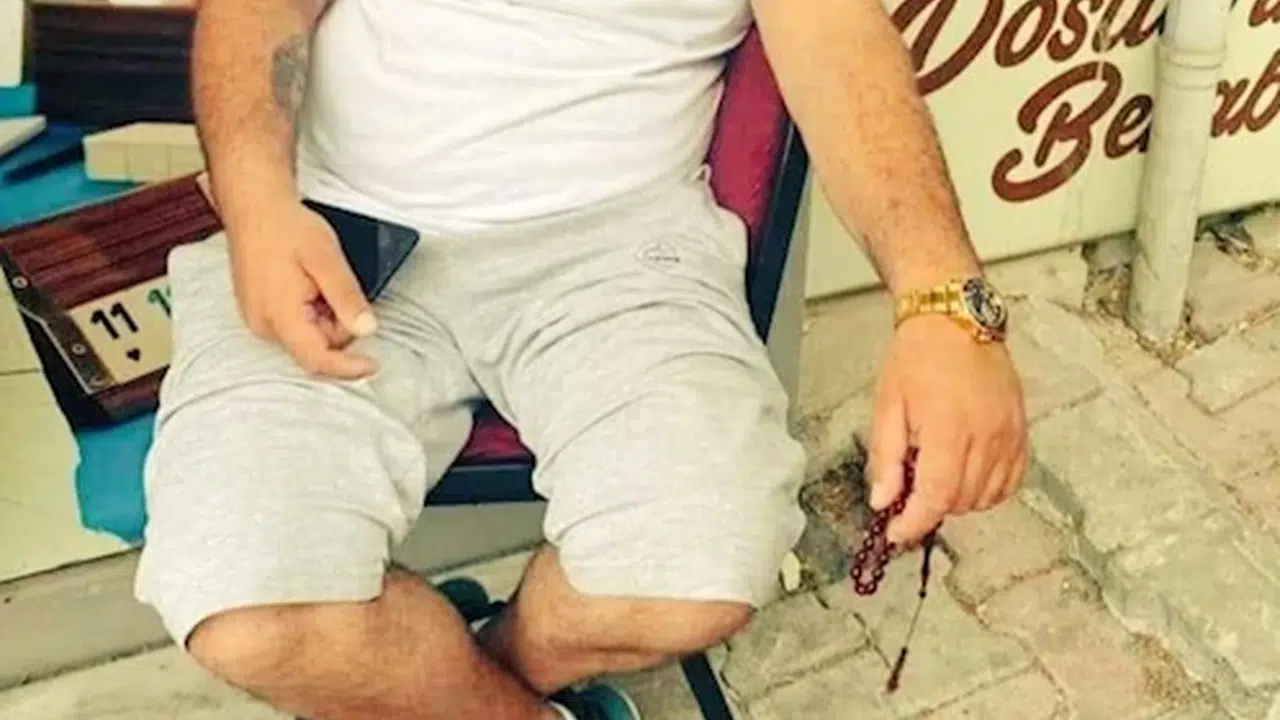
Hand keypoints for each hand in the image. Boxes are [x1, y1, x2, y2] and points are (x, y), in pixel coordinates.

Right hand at [226, 201, 377, 378]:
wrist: (255, 208)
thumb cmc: (286, 228)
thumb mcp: (327, 259)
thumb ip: (347, 297)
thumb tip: (367, 329)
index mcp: (280, 315)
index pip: (317, 359)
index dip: (348, 368)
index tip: (373, 365)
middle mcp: (264, 325)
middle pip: (316, 347)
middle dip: (337, 324)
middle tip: (335, 285)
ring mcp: (258, 320)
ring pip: (307, 335)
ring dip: (324, 316)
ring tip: (318, 279)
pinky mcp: (259, 312)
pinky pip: (295, 324)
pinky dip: (311, 310)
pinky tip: (308, 284)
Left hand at [867, 314, 1027, 544]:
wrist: (954, 318)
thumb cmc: (916, 357)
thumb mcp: (888, 406)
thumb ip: (887, 458)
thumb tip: (883, 502)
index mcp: (948, 428)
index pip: (936, 497)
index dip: (915, 523)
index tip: (897, 533)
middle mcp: (986, 435)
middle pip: (961, 500)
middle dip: (931, 507)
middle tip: (910, 490)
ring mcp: (1009, 433)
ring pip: (987, 495)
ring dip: (959, 499)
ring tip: (937, 474)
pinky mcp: (1022, 429)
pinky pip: (1013, 479)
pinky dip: (990, 489)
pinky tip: (968, 476)